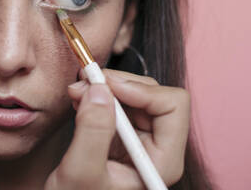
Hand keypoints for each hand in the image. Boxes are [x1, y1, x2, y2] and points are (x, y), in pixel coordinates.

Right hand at [44, 69, 189, 188]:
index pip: (172, 107)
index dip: (141, 90)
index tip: (106, 85)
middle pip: (153, 95)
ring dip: (105, 87)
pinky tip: (80, 99)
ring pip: (134, 94)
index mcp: (162, 162)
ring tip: (78, 91)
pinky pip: (118, 102)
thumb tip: (100, 89)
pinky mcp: (122, 135)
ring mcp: (140, 141)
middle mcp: (157, 149)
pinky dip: (99, 94)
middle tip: (85, 81)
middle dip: (118, 84)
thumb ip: (93, 131)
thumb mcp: (80, 170)